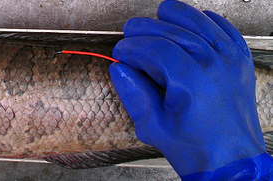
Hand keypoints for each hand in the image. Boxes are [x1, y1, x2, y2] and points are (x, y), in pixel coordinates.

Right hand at [109, 0, 272, 179]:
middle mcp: (214, 65)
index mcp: (191, 82)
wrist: (231, 162)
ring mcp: (230, 62)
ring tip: (159, 13)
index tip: (120, 52)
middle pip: (174, 31)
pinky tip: (196, 19)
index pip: (155, 48)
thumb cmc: (197, 149)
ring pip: (201, 23)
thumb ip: (133, 94)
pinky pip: (226, 31)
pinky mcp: (240, 64)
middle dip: (146, 28)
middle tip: (130, 32)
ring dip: (177, 15)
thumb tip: (119, 69)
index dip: (132, 46)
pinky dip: (209, 21)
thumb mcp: (153, 126)